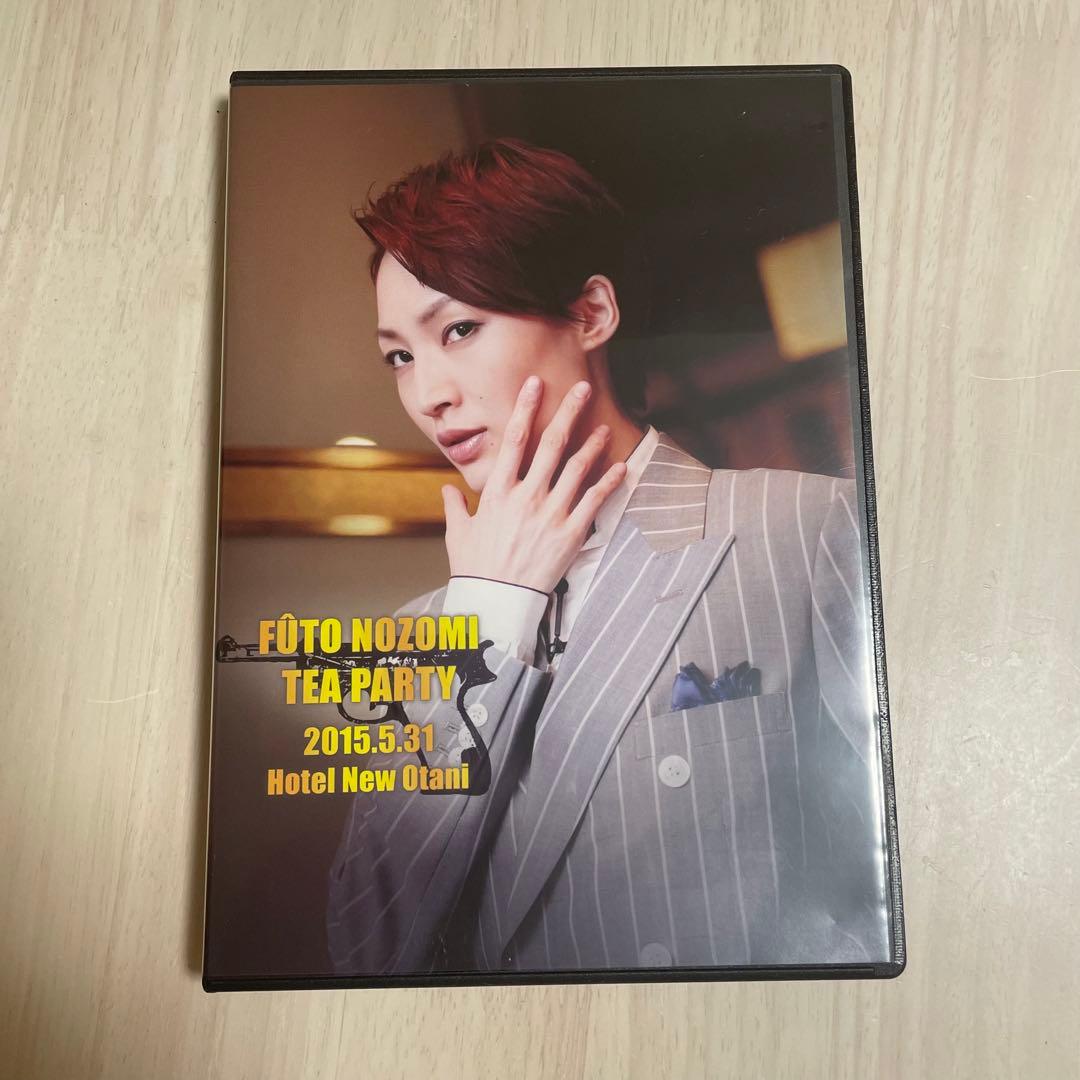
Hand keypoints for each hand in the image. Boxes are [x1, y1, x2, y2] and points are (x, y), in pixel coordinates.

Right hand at [440, 376, 627, 594]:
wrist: (497, 601)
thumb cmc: (475, 568)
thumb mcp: (458, 535)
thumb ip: (454, 508)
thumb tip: (447, 491)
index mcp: (498, 491)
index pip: (514, 439)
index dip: (526, 408)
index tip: (535, 385)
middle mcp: (526, 496)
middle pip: (551, 443)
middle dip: (568, 412)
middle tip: (582, 388)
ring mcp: (551, 513)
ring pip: (577, 468)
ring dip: (592, 443)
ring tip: (603, 425)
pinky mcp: (571, 533)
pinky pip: (594, 501)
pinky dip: (609, 482)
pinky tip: (621, 466)